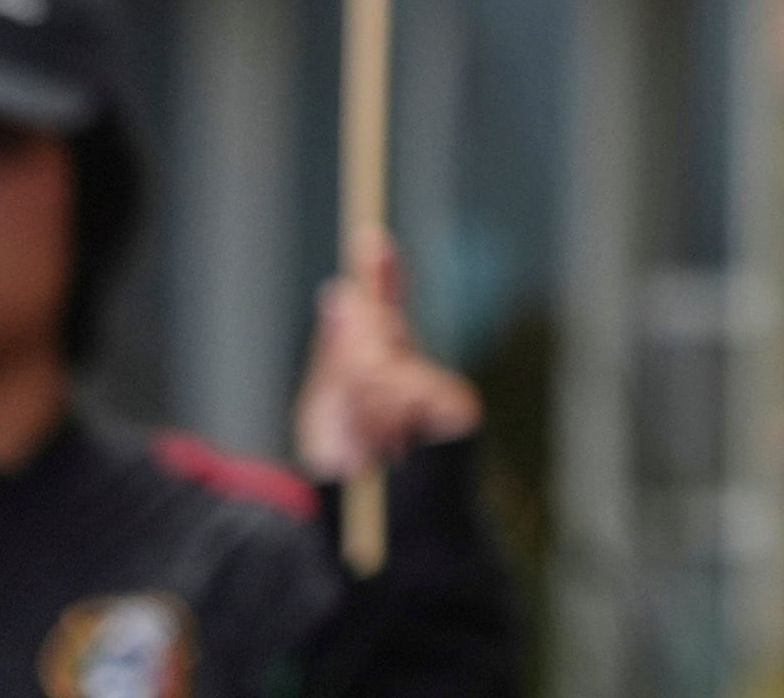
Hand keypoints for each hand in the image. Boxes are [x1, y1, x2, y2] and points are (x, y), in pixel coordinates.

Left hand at [293, 229, 482, 482]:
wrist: (388, 544)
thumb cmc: (351, 493)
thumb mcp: (325, 417)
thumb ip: (338, 356)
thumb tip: (340, 292)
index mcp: (383, 382)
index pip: (385, 319)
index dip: (381, 278)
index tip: (371, 238)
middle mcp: (417, 380)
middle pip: (379, 332)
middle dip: (352, 360)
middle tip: (346, 420)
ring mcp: (440, 393)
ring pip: (384, 361)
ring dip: (361, 401)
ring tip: (365, 451)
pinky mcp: (458, 407)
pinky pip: (404, 386)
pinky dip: (382, 412)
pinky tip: (386, 445)